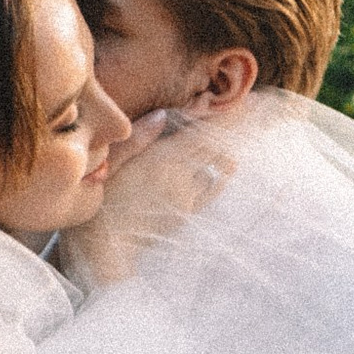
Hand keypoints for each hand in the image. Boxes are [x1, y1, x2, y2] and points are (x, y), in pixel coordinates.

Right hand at [70, 114, 234, 285]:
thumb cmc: (99, 203)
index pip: (201, 132)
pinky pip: (211, 190)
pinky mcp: (186, 214)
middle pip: (214, 147)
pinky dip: (220, 176)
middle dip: (232, 129)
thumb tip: (163, 114)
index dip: (222, 117)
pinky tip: (227, 168)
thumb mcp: (110, 164)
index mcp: (161, 159)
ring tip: (234, 138)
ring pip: (216, 168)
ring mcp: (187, 196)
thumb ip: (138, 139)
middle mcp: (180, 176)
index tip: (243, 102)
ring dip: (226, 153)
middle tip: (254, 111)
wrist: (105, 250)